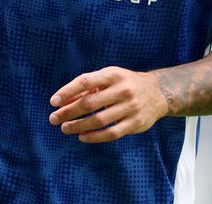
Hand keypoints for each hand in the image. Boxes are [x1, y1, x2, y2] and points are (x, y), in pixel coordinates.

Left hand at [48, 67, 168, 142]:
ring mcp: (130, 107)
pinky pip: (111, 133)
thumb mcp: (108, 77)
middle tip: (54, 118)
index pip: (86, 81)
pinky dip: (94, 137)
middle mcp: (123, 90)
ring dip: (78, 126)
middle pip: (89, 103)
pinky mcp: (135, 123)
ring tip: (65, 128)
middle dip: (68, 112)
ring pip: (98, 120)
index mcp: (113, 74)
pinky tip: (82, 137)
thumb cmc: (125, 84)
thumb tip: (62, 101)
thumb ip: (87, 88)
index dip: (68, 91)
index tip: (53, 101)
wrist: (158, 92)